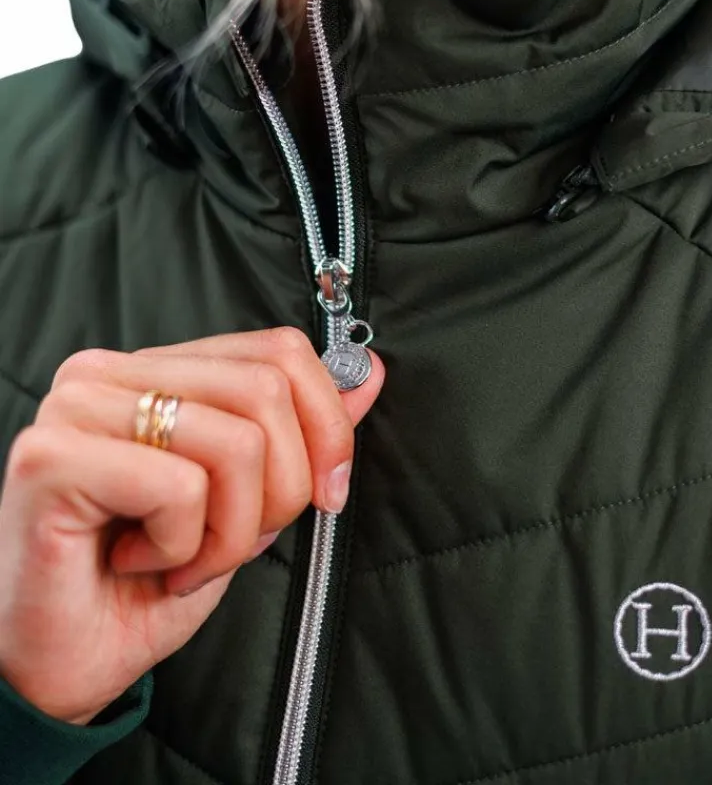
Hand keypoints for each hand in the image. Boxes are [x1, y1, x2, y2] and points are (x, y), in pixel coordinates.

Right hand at [0, 328, 383, 724]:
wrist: (73, 657)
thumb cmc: (155, 576)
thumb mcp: (252, 498)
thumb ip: (304, 431)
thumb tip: (364, 372)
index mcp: (159, 369)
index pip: (278, 350)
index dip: (327, 423)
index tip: (327, 490)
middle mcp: (113, 372)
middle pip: (266, 391)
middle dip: (283, 490)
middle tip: (238, 540)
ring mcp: (77, 407)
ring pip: (236, 443)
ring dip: (233, 530)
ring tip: (185, 558)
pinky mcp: (50, 457)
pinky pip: (179, 488)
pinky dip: (184, 547)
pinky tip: (142, 562)